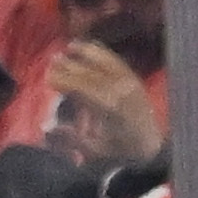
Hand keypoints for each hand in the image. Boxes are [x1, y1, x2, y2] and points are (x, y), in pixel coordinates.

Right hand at [46, 40, 163, 163]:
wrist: (151, 146)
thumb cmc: (121, 150)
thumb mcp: (95, 149)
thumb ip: (72, 137)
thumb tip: (46, 126)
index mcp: (112, 108)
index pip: (84, 88)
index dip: (66, 81)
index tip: (49, 78)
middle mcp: (122, 90)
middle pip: (91, 72)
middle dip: (70, 66)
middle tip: (52, 62)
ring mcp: (130, 81)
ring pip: (104, 61)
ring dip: (85, 53)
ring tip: (68, 47)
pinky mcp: (134, 78)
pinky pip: (115, 60)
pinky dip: (101, 52)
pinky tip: (89, 47)